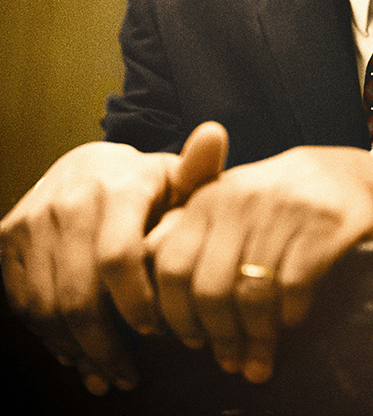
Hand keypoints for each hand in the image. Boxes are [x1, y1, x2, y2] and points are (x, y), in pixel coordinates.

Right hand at [0, 122, 226, 394]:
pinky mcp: (8, 237)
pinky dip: (48, 335)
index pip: (119, 258)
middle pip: (79, 294)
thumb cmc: (144, 184)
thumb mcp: (175, 177)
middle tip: (128, 374)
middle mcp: (70, 201)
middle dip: (105, 345)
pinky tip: (74, 352)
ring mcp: (33, 220)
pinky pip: (22, 301)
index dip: (136, 303)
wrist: (85, 166)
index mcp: (118, 187)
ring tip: (104, 372)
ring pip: (47, 305)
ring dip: (75, 349)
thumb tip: (216, 133)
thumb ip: (199, 169)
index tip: (157, 330)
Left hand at [148, 144, 372, 384]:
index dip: (174, 313)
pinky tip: (291, 322)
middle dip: (216, 337)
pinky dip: (288, 317)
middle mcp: (241, 201)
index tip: (188, 339)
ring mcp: (283, 212)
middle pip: (208, 289)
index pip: (171, 265)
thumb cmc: (281, 198)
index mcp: (211, 197)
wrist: (352, 176)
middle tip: (227, 360)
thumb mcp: (232, 201)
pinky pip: (292, 289)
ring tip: (257, 361)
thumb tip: (149, 273)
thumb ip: (189, 229)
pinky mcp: (323, 228)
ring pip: (251, 296)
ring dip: (253, 339)